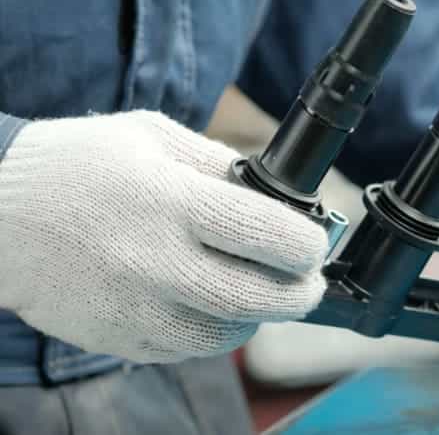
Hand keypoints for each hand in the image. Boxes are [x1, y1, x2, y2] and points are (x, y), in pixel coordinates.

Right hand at [0, 111, 327, 362]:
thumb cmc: (76, 166)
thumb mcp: (152, 137)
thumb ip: (218, 164)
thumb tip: (273, 195)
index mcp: (171, 202)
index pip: (268, 234)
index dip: (308, 243)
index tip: (315, 242)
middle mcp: (157, 262)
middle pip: (261, 298)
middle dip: (302, 292)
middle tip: (309, 281)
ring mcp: (138, 309)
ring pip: (230, 334)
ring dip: (257, 313)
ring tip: (253, 286)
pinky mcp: (121, 339)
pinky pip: (191, 349)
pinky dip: (214, 330)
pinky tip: (208, 301)